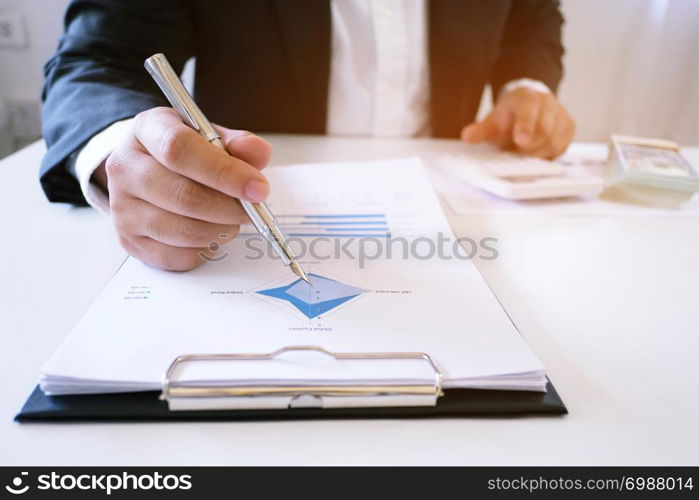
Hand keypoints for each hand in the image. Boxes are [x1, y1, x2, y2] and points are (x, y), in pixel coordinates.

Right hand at [96, 107, 270, 270]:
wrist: (147, 171)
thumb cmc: (185, 153)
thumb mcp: (209, 136)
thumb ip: (237, 143)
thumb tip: (258, 152)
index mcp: (146, 130)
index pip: (179, 149)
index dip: (224, 172)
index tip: (257, 188)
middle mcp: (125, 168)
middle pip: (183, 196)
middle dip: (229, 208)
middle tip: (251, 209)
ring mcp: (122, 208)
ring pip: (182, 230)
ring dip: (220, 229)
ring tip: (232, 219)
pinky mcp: (130, 241)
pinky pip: (176, 256)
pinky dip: (204, 249)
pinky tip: (211, 232)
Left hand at [460, 87, 574, 158]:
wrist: (526, 109)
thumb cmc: (509, 118)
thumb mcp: (492, 123)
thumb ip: (480, 130)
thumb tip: (466, 136)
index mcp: (527, 97)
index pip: (529, 110)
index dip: (526, 126)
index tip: (520, 141)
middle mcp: (548, 102)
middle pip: (545, 129)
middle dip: (529, 147)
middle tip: (515, 152)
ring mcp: (561, 114)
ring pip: (554, 140)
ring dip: (537, 153)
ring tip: (523, 152)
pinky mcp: (569, 127)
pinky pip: (562, 146)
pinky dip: (547, 155)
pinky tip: (536, 153)